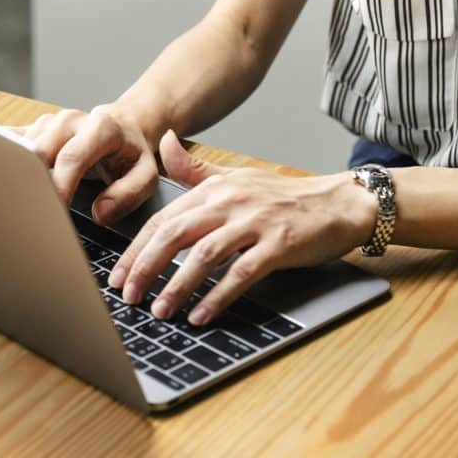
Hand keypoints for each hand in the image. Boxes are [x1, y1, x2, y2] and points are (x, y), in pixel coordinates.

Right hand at [14, 105, 158, 223]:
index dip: (60, 185)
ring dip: (18, 176)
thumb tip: (100, 212)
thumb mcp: (146, 175)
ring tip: (20, 202)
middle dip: (33, 182)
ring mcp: (48, 123)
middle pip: (39, 152)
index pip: (72, 158)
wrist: (123, 125)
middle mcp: (70, 121)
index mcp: (101, 128)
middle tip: (33, 212)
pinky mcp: (33, 128)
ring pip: (20, 149)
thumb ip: (128, 194)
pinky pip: (8, 140)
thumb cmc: (132, 154)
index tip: (54, 210)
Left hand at [108, 131, 377, 324]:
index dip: (136, 248)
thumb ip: (195, 169)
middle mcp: (230, 202)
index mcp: (214, 189)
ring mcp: (254, 223)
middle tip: (128, 296)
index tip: (118, 274)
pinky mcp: (278, 245)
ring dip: (177, 286)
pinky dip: (218, 296)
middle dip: (146, 267)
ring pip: (203, 255)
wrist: (339, 203)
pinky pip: (241, 273)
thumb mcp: (236, 178)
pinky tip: (200, 315)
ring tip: (159, 310)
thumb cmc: (284, 196)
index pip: (163, 219)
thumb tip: (165, 142)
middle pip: (175, 234)